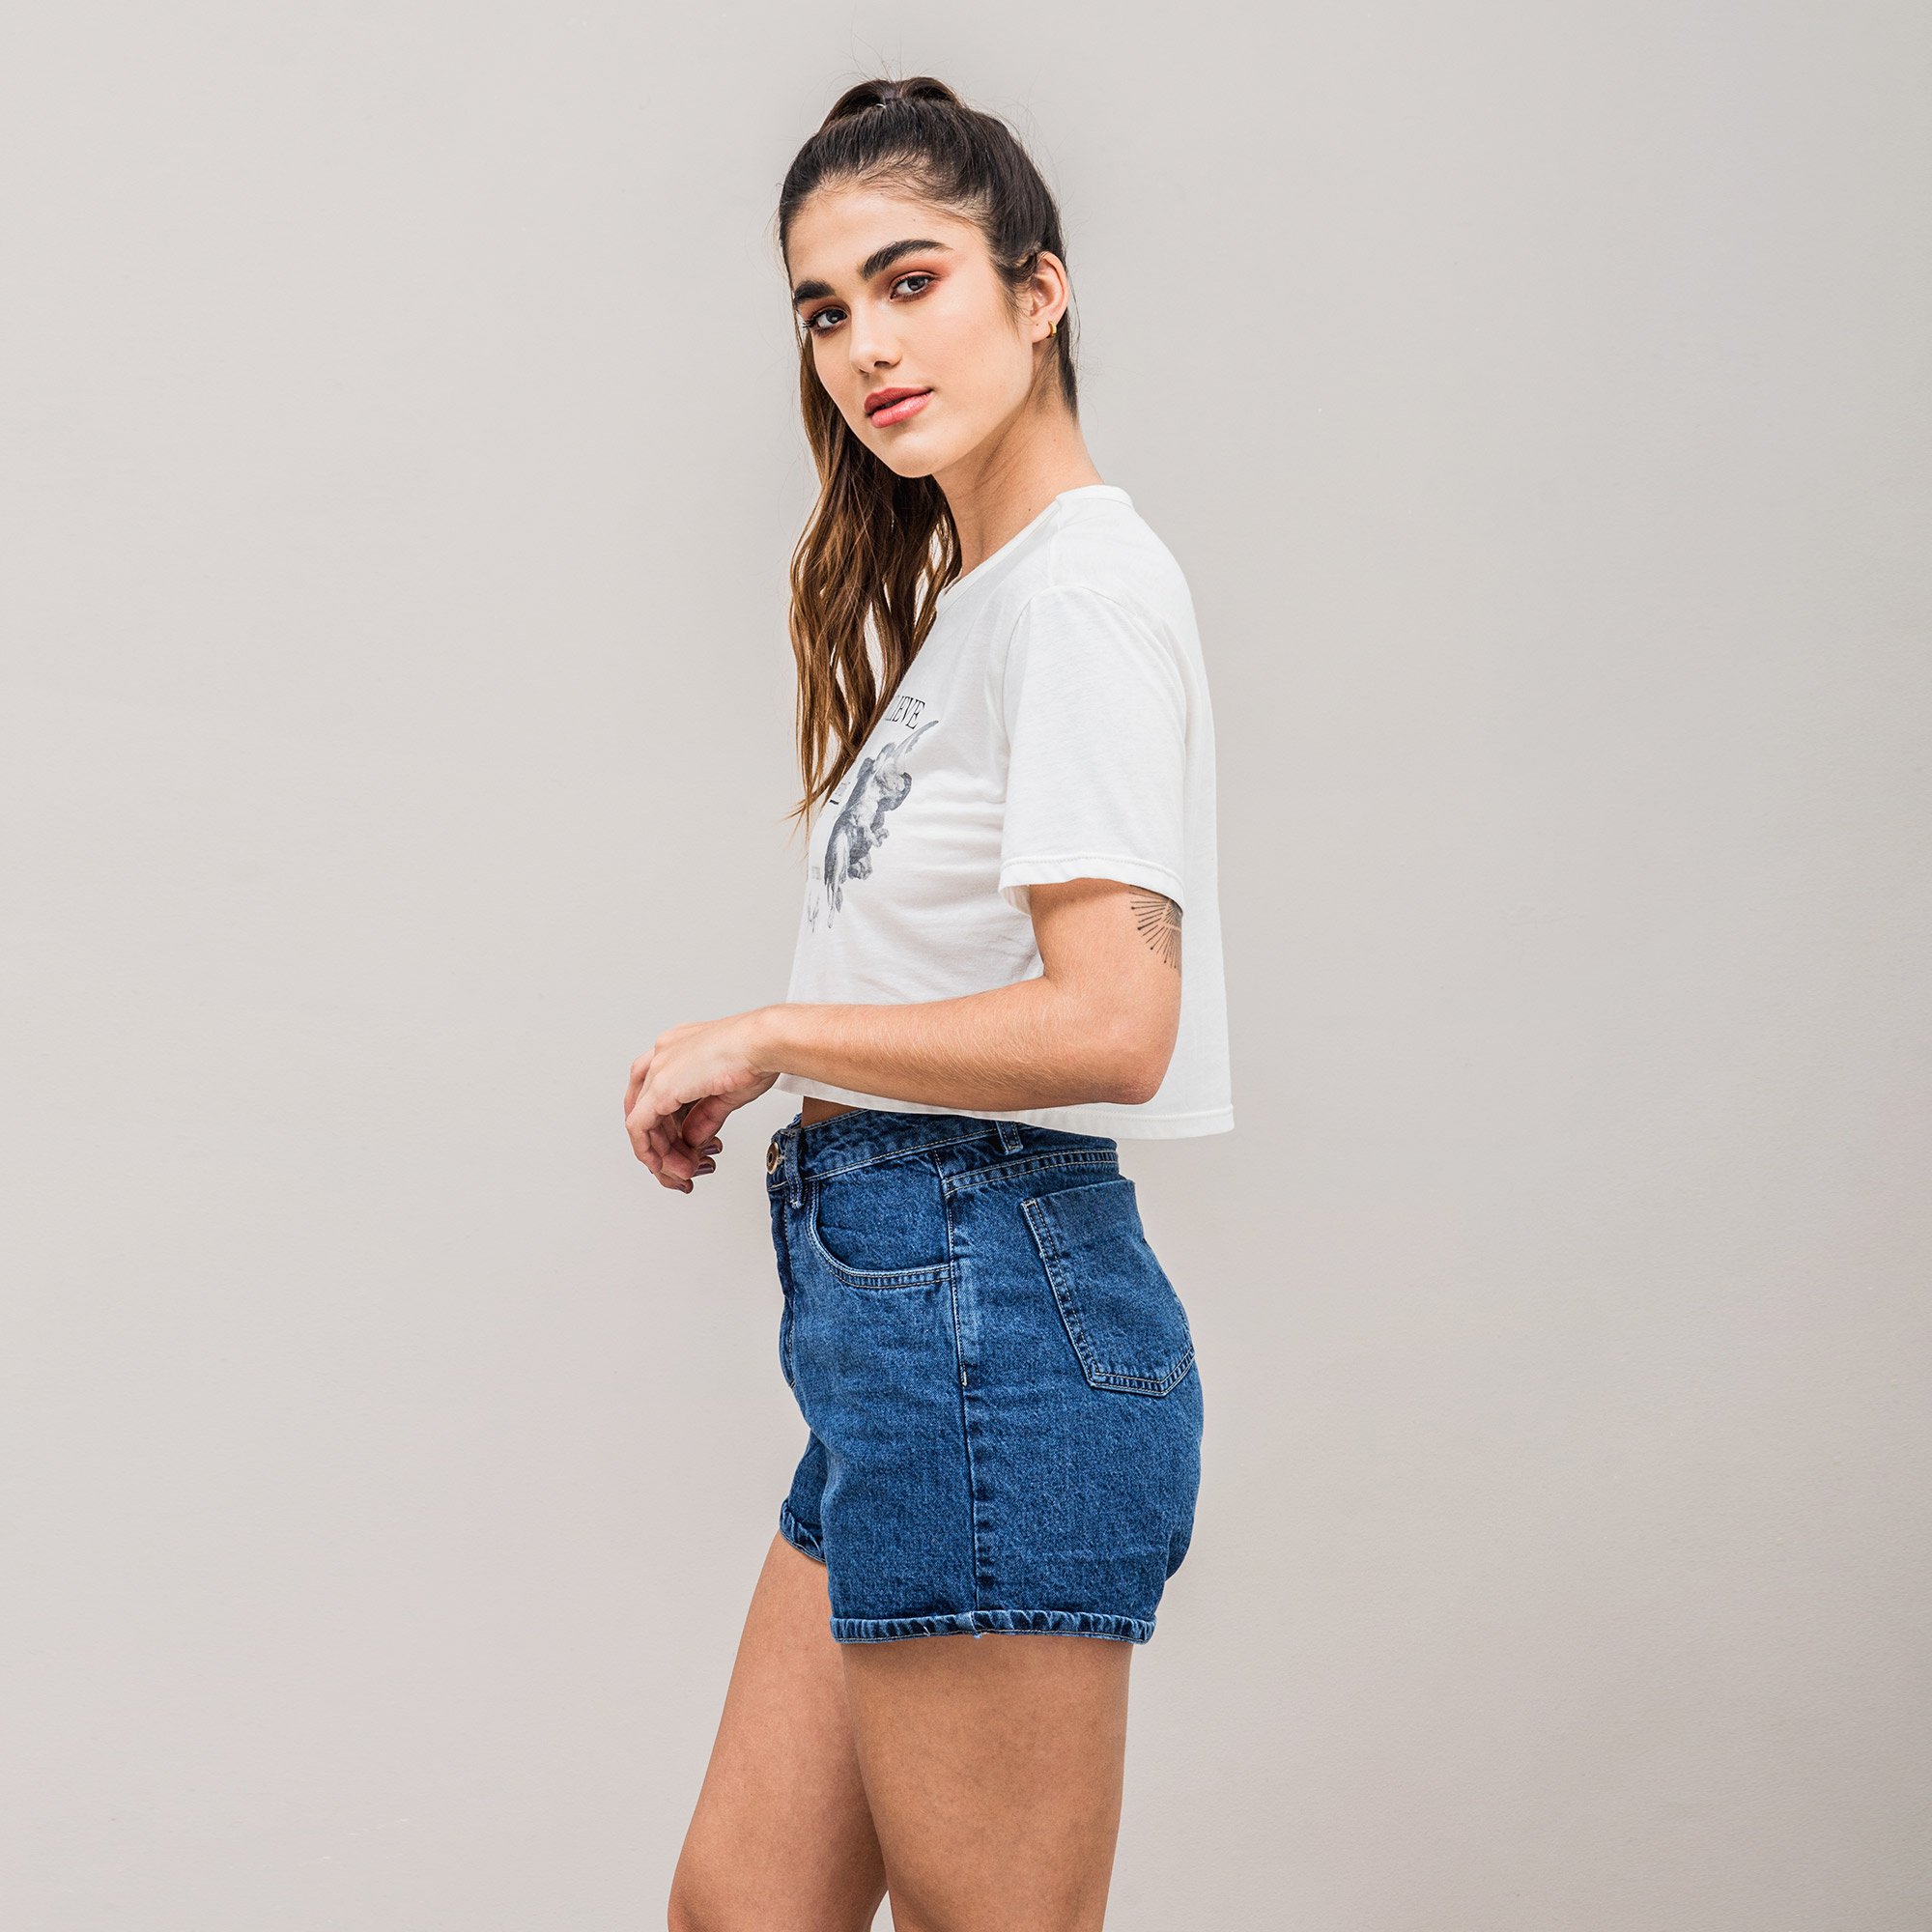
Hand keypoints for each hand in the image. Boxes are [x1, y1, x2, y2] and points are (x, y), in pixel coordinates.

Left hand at [624, 1009, 779, 1192]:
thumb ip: (704, 1116)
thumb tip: (692, 1138)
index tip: (683, 1148)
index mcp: (679, 1047)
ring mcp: (659, 1067)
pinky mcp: (661, 1086)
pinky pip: (639, 1126)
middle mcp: (663, 1053)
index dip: (667, 1126)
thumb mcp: (725, 1093)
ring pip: (642, 1120)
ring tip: (686, 1170)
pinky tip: (661, 1165)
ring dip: (662, 1153)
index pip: (658, 1093)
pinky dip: (648, 1149)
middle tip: (683, 1167)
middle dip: (663, 1144)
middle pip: (646, 1108)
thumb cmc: (759, 1053)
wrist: (767, 1042)